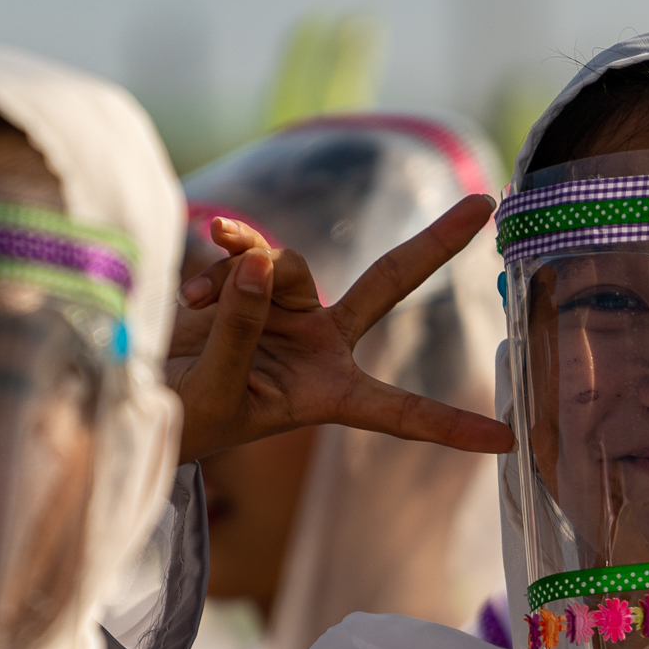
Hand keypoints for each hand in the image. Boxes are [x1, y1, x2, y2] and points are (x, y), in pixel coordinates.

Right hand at [166, 197, 514, 464]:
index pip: (399, 413)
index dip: (450, 428)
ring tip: (194, 304)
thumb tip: (262, 260)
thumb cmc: (187, 419)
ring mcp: (290, 311)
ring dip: (245, 273)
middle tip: (485, 205)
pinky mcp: (253, 284)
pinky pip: (246, 254)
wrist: (143, 396)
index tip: (505, 443)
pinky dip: (218, 265)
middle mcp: (321, 346)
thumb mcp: (216, 390)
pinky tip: (189, 292)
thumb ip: (241, 328)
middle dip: (434, 244)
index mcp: (328, 394)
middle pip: (388, 284)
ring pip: (292, 263)